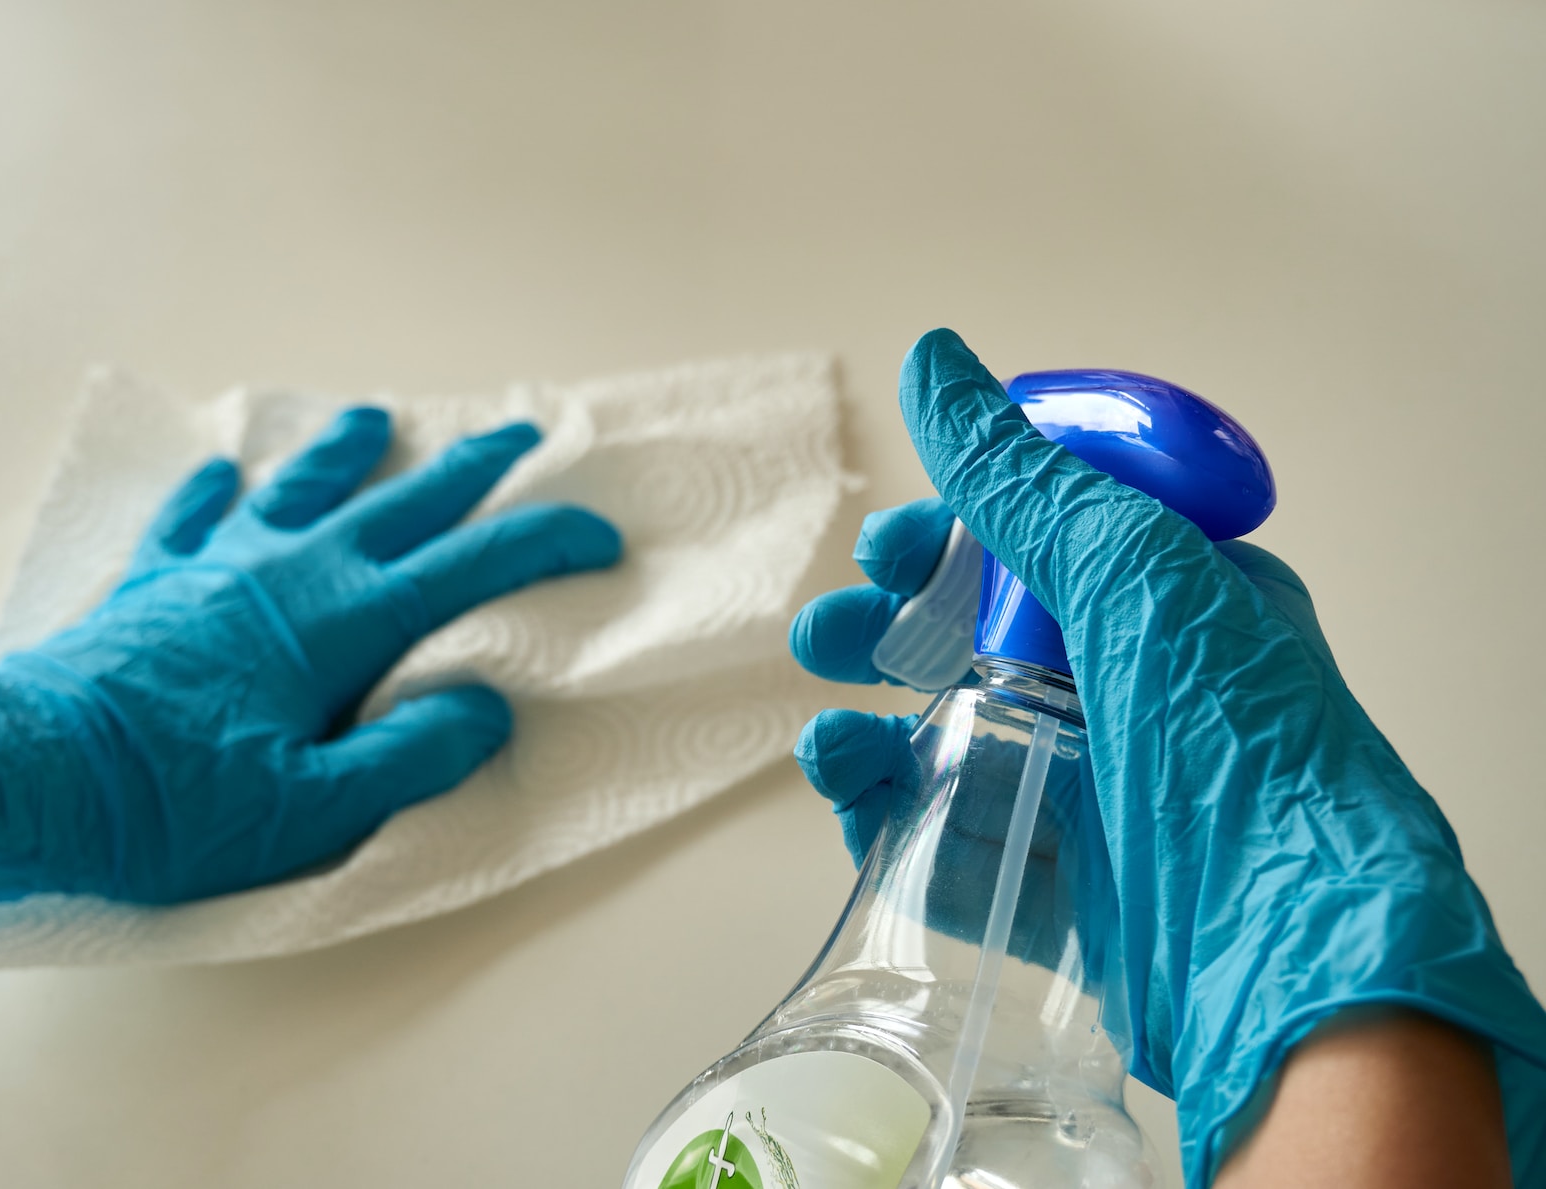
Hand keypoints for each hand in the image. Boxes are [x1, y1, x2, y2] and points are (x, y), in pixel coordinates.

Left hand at [0, 408, 620, 907]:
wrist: (27, 774)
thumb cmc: (171, 806)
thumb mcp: (308, 809)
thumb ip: (407, 756)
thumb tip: (482, 707)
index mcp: (341, 624)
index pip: (468, 566)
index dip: (542, 543)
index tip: (596, 533)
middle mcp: (289, 572)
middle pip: (400, 503)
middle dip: (469, 467)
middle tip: (520, 431)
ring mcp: (218, 566)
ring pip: (301, 488)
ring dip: (348, 452)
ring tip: (375, 417)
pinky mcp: (156, 581)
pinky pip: (198, 516)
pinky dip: (221, 492)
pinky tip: (226, 472)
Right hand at [788, 330, 1545, 1184]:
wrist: (1288, 953)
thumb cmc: (1237, 743)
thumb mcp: (1131, 570)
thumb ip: (1017, 477)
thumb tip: (931, 360)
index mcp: (1169, 607)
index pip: (1035, 548)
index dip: (947, 540)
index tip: (885, 550)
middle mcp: (1126, 698)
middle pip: (973, 647)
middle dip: (886, 633)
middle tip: (828, 635)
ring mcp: (1087, 800)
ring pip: (944, 746)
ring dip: (868, 727)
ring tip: (827, 734)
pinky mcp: (1050, 896)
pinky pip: (943, 844)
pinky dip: (884, 818)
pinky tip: (851, 793)